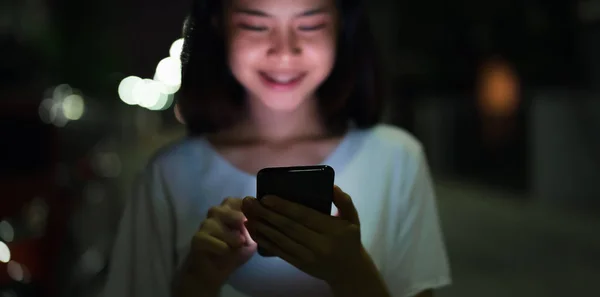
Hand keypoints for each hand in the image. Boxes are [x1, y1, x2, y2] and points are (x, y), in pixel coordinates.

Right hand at [179, 197, 256, 294]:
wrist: (215, 274)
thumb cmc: (233, 255)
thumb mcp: (249, 244)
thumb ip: (253, 233)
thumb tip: (258, 225)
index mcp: (228, 214)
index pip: (234, 201)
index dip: (244, 205)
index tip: (253, 214)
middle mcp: (215, 217)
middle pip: (222, 207)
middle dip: (234, 214)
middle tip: (244, 222)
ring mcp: (204, 227)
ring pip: (215, 224)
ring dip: (229, 235)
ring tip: (239, 244)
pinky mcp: (197, 240)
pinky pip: (208, 239)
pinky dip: (220, 246)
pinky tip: (226, 252)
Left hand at [241, 186, 368, 284]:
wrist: (349, 271)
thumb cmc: (349, 240)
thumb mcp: (353, 219)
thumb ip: (344, 201)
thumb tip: (331, 186)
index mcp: (332, 229)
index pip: (304, 215)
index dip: (284, 206)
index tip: (266, 198)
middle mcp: (319, 244)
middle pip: (288, 227)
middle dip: (266, 214)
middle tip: (249, 202)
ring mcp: (308, 256)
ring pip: (281, 240)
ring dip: (262, 227)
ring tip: (248, 215)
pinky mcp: (299, 264)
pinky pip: (280, 252)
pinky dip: (265, 242)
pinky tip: (255, 232)